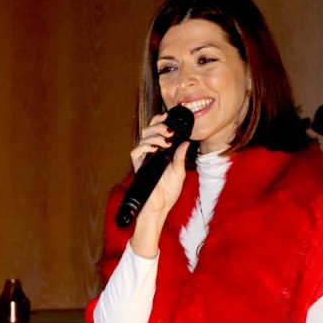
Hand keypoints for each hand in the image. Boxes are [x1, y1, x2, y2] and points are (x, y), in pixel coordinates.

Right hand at [129, 113, 190, 257]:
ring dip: (154, 136)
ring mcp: (143, 159)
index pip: (157, 131)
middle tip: (168, 129)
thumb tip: (185, 143)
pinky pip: (136, 152)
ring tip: (165, 141)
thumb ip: (180, 157)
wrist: (160, 206)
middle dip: (158, 125)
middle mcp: (150, 154)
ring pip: (143, 138)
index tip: (168, 116)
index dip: (160, 121)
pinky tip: (155, 149)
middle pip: (148, 131)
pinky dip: (145, 147)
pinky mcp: (138, 166)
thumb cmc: (168, 192)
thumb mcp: (179, 171)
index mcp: (160, 152)